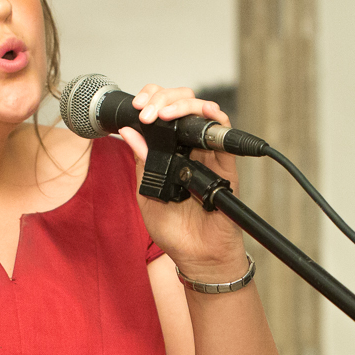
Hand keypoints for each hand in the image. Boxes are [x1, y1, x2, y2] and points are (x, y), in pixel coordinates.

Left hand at [112, 84, 249, 284]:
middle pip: (181, 105)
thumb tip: (129, 132)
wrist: (197, 257)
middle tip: (148, 111)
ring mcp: (208, 155)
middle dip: (163, 98)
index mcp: (168, 152)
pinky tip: (204, 112)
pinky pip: (224, 135)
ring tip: (165, 113)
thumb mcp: (147, 193)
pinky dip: (215, 118)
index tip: (138, 109)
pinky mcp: (225, 166)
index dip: (150, 101)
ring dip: (184, 104)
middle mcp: (189, 148)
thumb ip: (142, 162)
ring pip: (202, 112)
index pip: (162, 113)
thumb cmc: (175, 231)